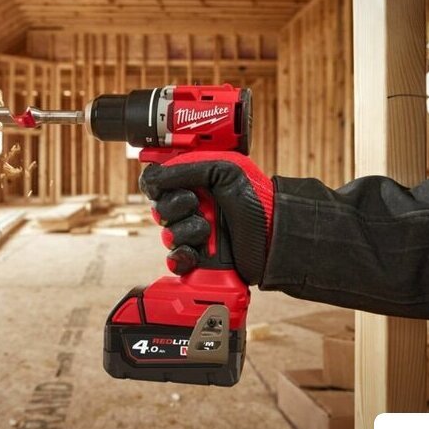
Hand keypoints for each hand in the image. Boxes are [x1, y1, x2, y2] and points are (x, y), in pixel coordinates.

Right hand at [139, 152, 274, 284]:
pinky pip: (174, 260)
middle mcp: (191, 208)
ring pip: (167, 235)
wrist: (274, 234)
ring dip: (185, 232)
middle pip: (158, 209)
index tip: (165, 186)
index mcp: (194, 183)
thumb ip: (187, 168)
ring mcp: (193, 234)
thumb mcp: (224, 170)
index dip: (157, 186)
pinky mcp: (198, 258)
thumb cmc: (255, 199)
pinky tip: (194, 254)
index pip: (157, 183)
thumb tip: (154, 177)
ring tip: (207, 232)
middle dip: (175, 208)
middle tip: (196, 205)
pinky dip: (181, 257)